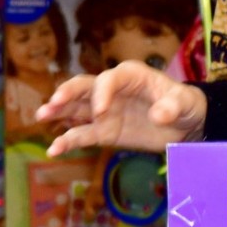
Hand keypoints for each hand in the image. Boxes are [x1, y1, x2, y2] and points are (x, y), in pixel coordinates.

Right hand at [35, 60, 206, 155]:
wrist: (185, 124)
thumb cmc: (184, 104)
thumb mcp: (184, 103)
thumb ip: (171, 106)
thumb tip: (158, 115)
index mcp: (131, 76)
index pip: (110, 78)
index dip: (102, 92)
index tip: (101, 111)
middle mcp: (113, 91)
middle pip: (84, 87)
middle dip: (67, 93)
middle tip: (52, 103)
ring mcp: (105, 112)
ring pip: (76, 109)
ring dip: (58, 112)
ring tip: (41, 117)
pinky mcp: (104, 131)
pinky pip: (82, 135)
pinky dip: (67, 141)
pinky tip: (54, 150)